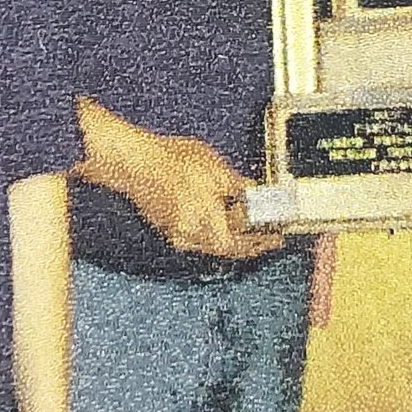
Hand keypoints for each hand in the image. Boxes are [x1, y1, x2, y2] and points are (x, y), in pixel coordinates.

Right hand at [121, 131, 284, 261]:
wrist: (136, 162)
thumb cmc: (171, 162)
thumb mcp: (215, 168)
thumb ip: (238, 187)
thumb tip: (255, 196)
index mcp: (206, 222)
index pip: (238, 245)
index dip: (259, 244)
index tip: (274, 238)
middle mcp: (191, 235)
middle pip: (225, 249)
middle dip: (247, 243)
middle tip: (265, 236)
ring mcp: (177, 234)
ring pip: (210, 245)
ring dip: (230, 238)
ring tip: (247, 229)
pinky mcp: (167, 229)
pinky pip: (196, 238)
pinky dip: (212, 232)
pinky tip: (219, 220)